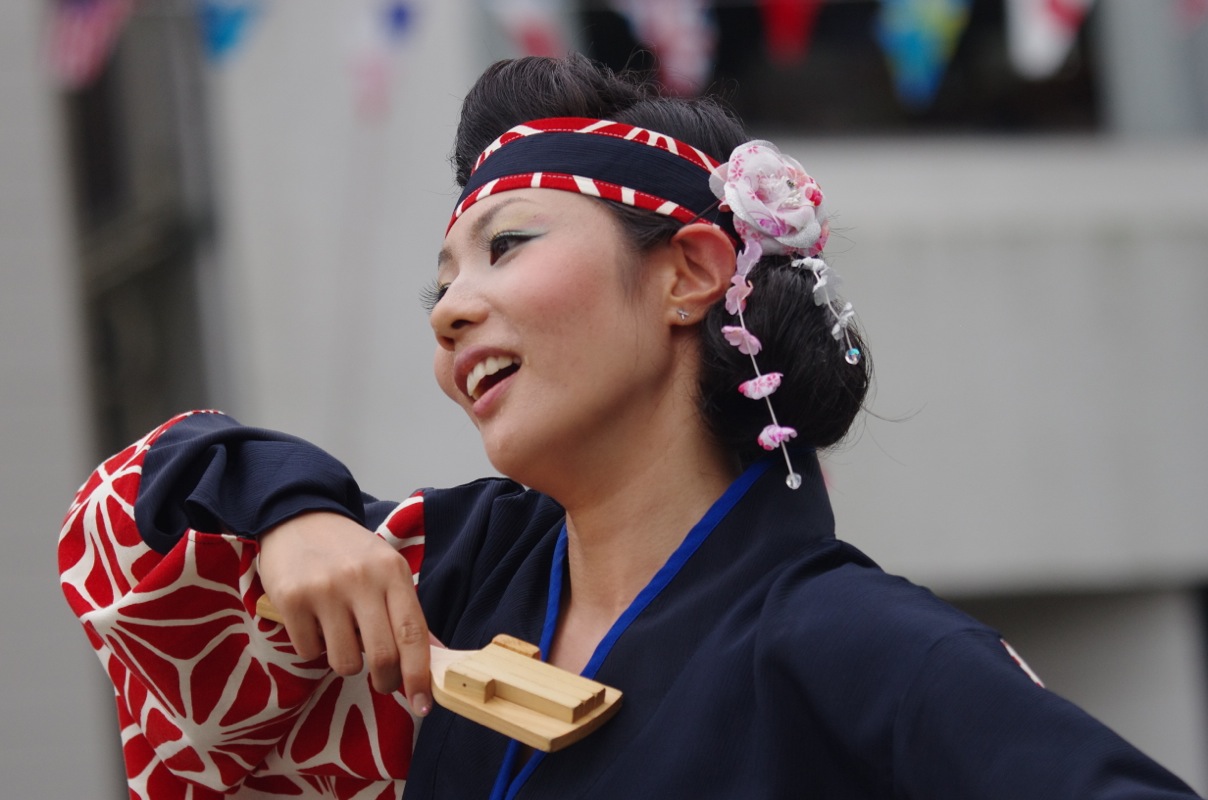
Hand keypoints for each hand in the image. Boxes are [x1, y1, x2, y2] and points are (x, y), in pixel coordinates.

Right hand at [257, 512, 431, 711]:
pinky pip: (308, 651)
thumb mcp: (386, 570)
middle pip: (381, 656)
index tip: (422, 704)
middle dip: (386, 681)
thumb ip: (406, 613)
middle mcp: (361, 579)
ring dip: (345, 663)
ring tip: (342, 636)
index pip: (412, 633)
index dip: (419, 675)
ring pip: (343, 661)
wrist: (298, 517)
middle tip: (383, 682)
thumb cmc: (349, 552)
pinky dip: (314, 647)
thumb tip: (435, 658)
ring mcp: (324, 589)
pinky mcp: (291, 599)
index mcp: (392, 572)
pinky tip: (315, 621)